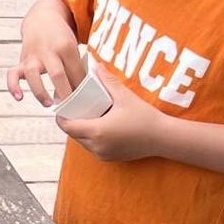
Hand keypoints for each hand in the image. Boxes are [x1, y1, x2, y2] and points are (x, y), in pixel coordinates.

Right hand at [9, 0, 83, 105]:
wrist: (43, 19)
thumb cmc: (61, 38)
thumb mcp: (74, 46)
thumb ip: (77, 66)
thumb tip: (83, 91)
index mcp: (66, 47)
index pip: (76, 72)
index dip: (81, 89)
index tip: (84, 101)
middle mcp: (48, 51)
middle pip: (57, 75)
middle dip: (65, 93)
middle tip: (71, 108)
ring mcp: (33, 56)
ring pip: (34, 76)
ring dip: (41, 92)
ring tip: (48, 104)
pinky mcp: (22, 61)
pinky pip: (13, 74)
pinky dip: (13, 86)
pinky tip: (19, 97)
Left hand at [56, 64, 172, 161]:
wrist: (163, 137)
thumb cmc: (145, 117)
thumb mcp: (124, 96)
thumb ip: (108, 80)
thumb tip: (95, 64)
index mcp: (97, 131)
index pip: (68, 127)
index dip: (61, 117)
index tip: (62, 107)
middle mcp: (96, 146)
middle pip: (73, 135)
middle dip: (71, 122)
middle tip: (73, 108)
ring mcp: (103, 155)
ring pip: (82, 142)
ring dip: (81, 131)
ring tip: (84, 115)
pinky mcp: (110, 158)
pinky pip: (93, 148)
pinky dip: (92, 138)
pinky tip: (97, 126)